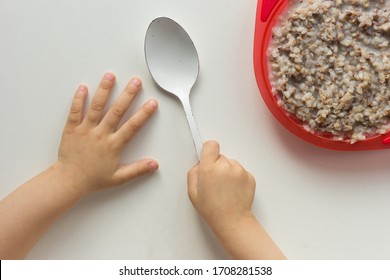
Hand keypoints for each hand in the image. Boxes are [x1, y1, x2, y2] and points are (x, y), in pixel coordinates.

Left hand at [56, 72, 158, 195]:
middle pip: (116, 110)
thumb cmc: (93, 179)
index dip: (144, 113)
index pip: (132, 126)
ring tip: (110, 76)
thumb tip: (154, 165)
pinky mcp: (71, 128)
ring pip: (96, 106)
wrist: (69, 180)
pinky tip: (83, 87)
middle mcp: (100, 134)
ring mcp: (85, 130)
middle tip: (136, 82)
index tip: (152, 103)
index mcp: (113, 145)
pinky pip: (75, 111)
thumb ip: (137, 170)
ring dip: (104, 90)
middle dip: (128, 94)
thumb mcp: (118, 178)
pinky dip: (78, 99)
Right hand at [188, 141, 285, 258]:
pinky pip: (240, 171)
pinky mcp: (249, 176)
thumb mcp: (192, 192)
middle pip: (220, 156)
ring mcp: (239, 171)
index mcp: (209, 168)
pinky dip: (237, 178)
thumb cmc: (212, 209)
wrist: (232, 221)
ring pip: (231, 163)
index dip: (208, 151)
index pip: (211, 145)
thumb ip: (194, 172)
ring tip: (224, 189)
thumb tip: (200, 163)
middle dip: (216, 165)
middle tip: (214, 182)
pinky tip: (232, 191)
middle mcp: (225, 166)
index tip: (207, 157)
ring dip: (228, 172)